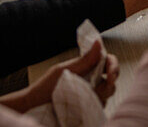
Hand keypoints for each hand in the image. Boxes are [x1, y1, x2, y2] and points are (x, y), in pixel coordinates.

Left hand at [0, 40, 117, 112]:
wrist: (33, 106)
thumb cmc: (45, 87)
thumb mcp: (64, 71)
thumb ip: (84, 60)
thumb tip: (99, 41)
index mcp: (87, 66)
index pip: (109, 61)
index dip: (114, 66)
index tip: (111, 75)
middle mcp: (91, 79)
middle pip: (112, 78)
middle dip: (110, 83)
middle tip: (99, 89)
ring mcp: (90, 94)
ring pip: (108, 93)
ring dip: (102, 95)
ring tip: (86, 99)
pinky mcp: (87, 107)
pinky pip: (100, 106)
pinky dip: (96, 106)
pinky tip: (86, 107)